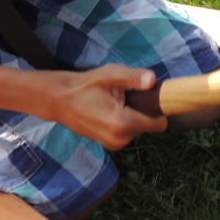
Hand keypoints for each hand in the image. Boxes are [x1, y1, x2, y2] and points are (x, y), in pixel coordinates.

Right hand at [52, 64, 169, 149]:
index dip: (160, 108)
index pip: (159, 123)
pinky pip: (129, 132)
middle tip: (127, 95)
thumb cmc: (85, 85)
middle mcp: (120, 139)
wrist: (59, 101)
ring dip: (134, 115)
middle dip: (144, 110)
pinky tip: (111, 111)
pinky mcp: (110, 145)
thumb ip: (133, 77)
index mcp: (122, 123)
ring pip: (139, 128)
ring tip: (116, 102)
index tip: (153, 96)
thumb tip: (153, 80)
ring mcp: (115, 144)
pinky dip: (125, 122)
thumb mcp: (110, 74)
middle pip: (150, 125)